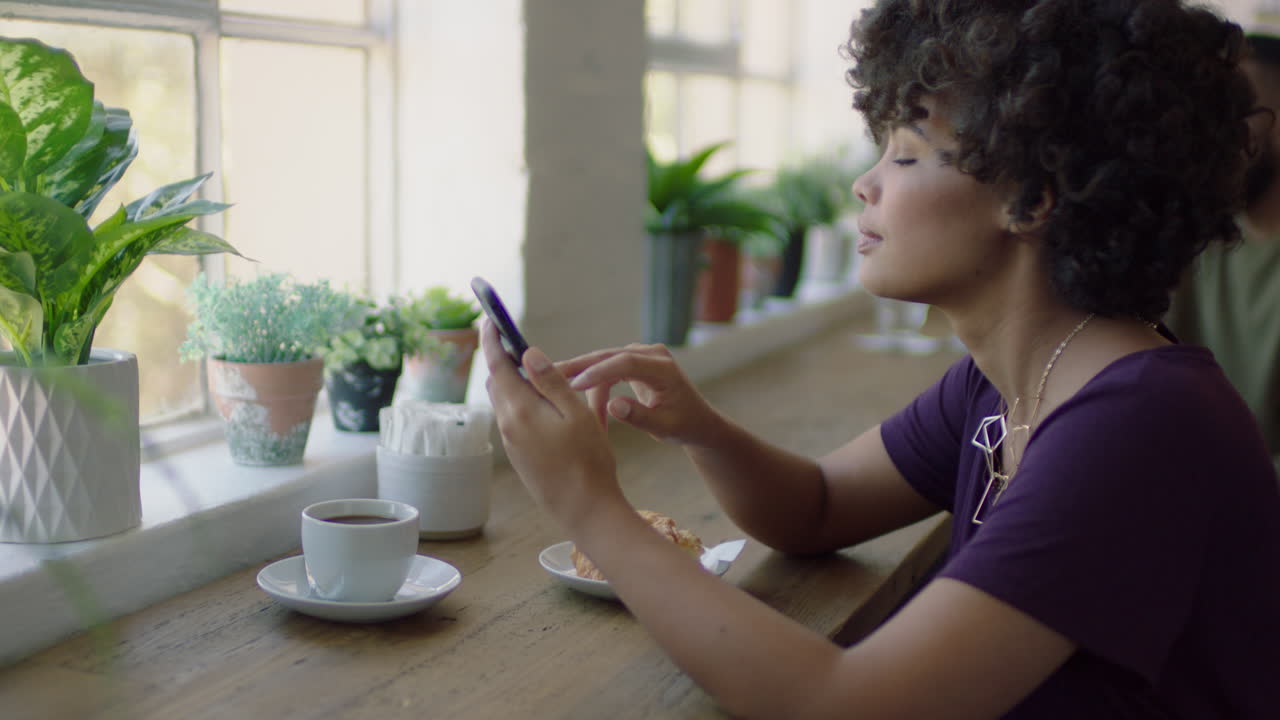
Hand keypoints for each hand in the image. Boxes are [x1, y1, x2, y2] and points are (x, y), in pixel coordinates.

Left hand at [480, 320, 623, 528]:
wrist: (584, 508)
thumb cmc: (587, 460)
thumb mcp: (576, 413)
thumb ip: (551, 381)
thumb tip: (529, 353)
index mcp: (519, 410)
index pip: (497, 365)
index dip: (493, 340)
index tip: (490, 320)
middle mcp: (508, 425)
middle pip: (497, 382)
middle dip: (504, 360)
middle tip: (521, 344)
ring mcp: (512, 442)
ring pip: (505, 401)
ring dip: (515, 383)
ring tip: (539, 375)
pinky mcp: (519, 454)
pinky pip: (513, 419)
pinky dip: (522, 403)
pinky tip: (545, 406)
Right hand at [557, 342, 720, 445]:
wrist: (697, 422)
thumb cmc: (685, 425)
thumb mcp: (665, 427)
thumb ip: (639, 417)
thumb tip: (612, 406)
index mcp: (663, 367)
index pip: (626, 362)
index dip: (598, 372)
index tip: (574, 385)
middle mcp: (652, 354)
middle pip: (609, 356)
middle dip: (579, 367)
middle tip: (549, 376)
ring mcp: (642, 356)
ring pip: (604, 363)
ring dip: (585, 381)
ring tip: (562, 398)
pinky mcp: (633, 362)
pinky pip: (607, 370)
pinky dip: (593, 384)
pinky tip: (575, 396)